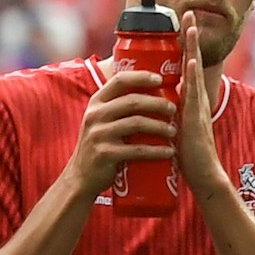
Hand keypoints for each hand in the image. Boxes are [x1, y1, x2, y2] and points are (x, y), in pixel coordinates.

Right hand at [65, 69, 177, 194]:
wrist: (81, 177)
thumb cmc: (100, 145)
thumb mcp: (102, 121)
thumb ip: (119, 107)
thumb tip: (152, 92)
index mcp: (96, 102)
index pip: (119, 81)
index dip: (141, 77)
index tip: (160, 79)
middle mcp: (95, 115)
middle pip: (132, 101)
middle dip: (157, 103)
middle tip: (174, 109)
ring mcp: (99, 134)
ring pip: (137, 123)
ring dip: (160, 126)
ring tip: (174, 131)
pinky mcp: (106, 154)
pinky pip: (137, 150)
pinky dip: (156, 151)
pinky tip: (169, 152)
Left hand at [174, 12, 225, 193]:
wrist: (202, 174)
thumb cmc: (186, 154)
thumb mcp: (175, 125)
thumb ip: (169, 112)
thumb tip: (154, 103)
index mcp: (189, 98)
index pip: (186, 65)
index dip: (184, 45)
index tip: (181, 25)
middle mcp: (195, 97)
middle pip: (192, 60)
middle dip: (190, 37)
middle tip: (188, 14)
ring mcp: (196, 105)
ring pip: (194, 70)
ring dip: (192, 48)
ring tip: (189, 27)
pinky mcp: (194, 116)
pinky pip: (193, 91)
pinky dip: (191, 75)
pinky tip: (189, 60)